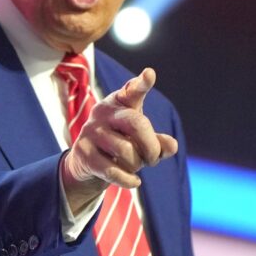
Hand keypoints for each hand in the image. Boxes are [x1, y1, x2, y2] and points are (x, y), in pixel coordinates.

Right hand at [61, 68, 177, 213]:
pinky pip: (113, 170)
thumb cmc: (122, 143)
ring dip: (137, 165)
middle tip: (153, 158)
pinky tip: (135, 182)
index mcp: (120, 101)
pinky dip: (129, 180)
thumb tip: (171, 146)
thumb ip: (159, 142)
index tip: (150, 74)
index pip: (132, 91)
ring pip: (127, 151)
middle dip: (151, 146)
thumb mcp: (142, 140)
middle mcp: (104, 111)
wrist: (88, 161)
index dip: (141, 83)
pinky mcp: (83, 152)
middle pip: (137, 124)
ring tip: (135, 166)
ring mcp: (91, 130)